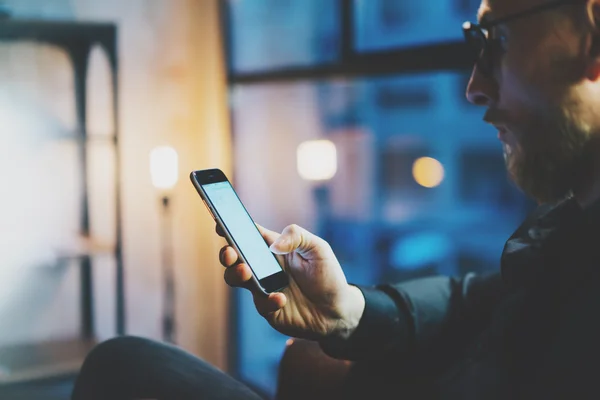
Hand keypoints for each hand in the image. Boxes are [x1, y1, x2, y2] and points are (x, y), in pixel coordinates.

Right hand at [217, 223, 364, 340]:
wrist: (338, 310)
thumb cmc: (327, 274)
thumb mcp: (318, 248)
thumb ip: (297, 237)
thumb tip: (273, 245)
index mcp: (273, 248)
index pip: (248, 235)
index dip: (232, 228)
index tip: (221, 224)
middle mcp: (263, 267)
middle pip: (234, 258)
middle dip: (226, 254)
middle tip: (230, 253)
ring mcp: (263, 288)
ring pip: (237, 279)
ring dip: (236, 274)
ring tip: (246, 272)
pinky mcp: (268, 309)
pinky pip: (260, 304)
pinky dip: (268, 300)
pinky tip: (281, 298)